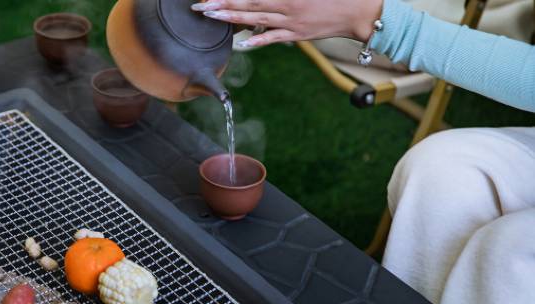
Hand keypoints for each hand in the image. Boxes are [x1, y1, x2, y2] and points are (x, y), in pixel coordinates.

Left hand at [191, 0, 382, 46]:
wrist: (358, 11)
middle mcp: (287, 4)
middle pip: (249, 3)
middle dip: (223, 4)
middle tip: (201, 6)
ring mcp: (291, 21)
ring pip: (256, 18)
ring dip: (231, 18)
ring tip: (212, 16)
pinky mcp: (297, 34)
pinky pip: (274, 37)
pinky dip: (258, 40)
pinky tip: (242, 42)